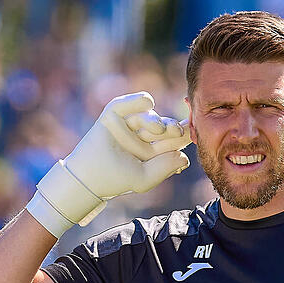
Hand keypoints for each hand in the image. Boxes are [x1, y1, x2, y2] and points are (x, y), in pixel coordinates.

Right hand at [26, 92, 191, 236]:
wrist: (90, 178)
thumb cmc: (117, 180)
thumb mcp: (145, 178)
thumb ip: (165, 168)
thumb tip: (185, 158)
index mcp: (152, 150)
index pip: (171, 140)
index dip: (183, 135)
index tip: (193, 133)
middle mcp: (141, 136)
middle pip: (163, 127)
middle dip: (172, 127)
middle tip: (179, 130)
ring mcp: (127, 125)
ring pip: (148, 116)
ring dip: (156, 120)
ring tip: (160, 128)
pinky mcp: (112, 115)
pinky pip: (127, 104)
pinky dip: (138, 100)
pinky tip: (149, 102)